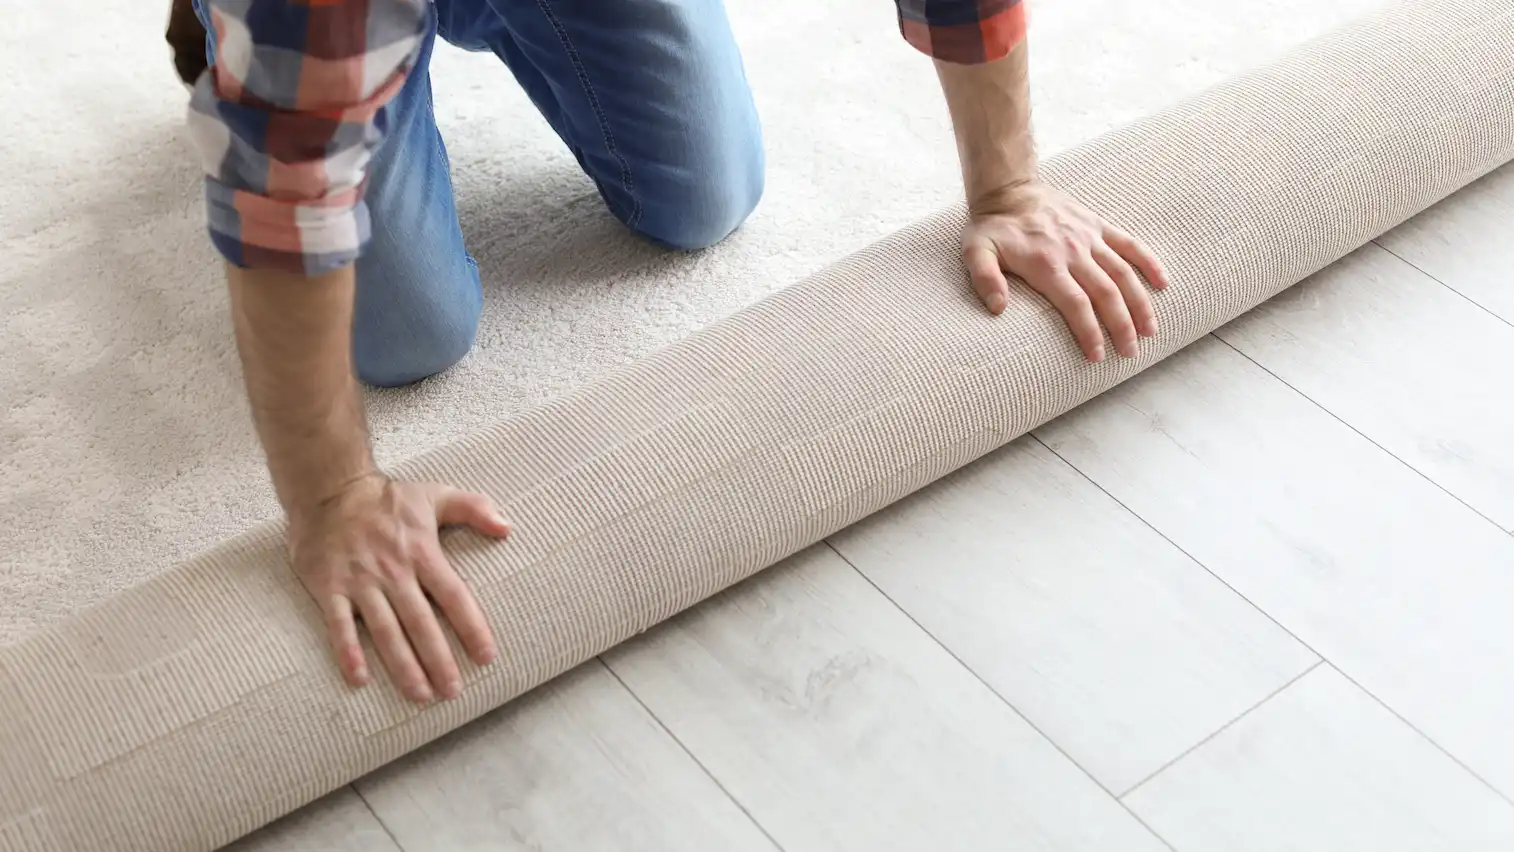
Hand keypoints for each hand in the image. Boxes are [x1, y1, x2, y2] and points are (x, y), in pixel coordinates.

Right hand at [288, 473, 510, 702]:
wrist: (329, 487)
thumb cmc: (387, 499)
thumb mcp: (436, 495)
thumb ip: (475, 509)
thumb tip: (508, 527)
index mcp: (423, 553)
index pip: (454, 597)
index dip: (472, 628)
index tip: (486, 657)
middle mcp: (393, 571)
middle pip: (421, 623)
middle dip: (439, 660)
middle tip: (453, 692)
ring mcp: (360, 581)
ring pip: (385, 631)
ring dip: (402, 665)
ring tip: (420, 695)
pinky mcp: (329, 587)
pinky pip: (338, 625)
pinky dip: (348, 652)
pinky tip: (360, 679)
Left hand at [961, 182, 1169, 360]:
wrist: (1009, 190)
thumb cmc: (991, 228)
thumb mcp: (975, 252)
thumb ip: (984, 279)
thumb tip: (998, 309)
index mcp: (1046, 263)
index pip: (1075, 303)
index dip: (1089, 331)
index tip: (1097, 356)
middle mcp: (1073, 251)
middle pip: (1106, 293)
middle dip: (1121, 326)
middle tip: (1130, 354)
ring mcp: (1089, 237)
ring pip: (1123, 273)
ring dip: (1140, 303)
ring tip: (1151, 331)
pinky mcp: (1098, 225)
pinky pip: (1129, 243)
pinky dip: (1148, 262)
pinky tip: (1163, 283)